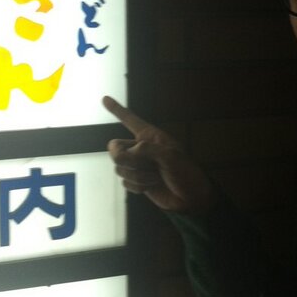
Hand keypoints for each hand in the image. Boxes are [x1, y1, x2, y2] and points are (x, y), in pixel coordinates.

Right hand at [103, 96, 215, 214]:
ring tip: (156, 177)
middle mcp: (141, 149)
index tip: (105, 98)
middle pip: (114, 147)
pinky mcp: (137, 181)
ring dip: (137, 175)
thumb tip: (130, 152)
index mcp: (151, 137)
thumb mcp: (172, 157)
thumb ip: (148, 150)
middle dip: (123, 157)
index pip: (130, 120)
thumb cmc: (186, 173)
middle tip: (139, 163)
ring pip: (119, 168)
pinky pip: (125, 182)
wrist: (191, 198)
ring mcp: (138, 166)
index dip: (117, 109)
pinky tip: (151, 186)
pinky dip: (137, 186)